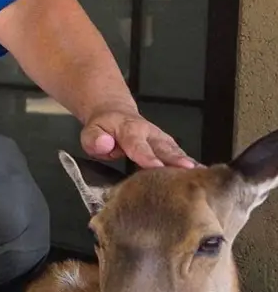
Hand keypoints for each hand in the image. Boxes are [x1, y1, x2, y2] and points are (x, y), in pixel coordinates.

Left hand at [81, 108, 196, 169]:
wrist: (116, 114)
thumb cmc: (104, 128)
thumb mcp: (90, 131)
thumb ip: (95, 139)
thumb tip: (105, 144)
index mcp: (130, 130)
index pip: (138, 145)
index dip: (147, 157)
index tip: (157, 167)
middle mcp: (150, 134)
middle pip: (164, 148)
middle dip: (176, 159)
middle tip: (189, 171)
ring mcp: (161, 140)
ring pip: (176, 151)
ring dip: (187, 163)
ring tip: (201, 176)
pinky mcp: (168, 146)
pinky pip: (180, 156)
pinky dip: (191, 166)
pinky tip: (202, 177)